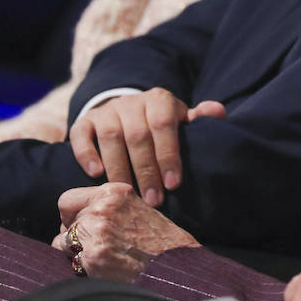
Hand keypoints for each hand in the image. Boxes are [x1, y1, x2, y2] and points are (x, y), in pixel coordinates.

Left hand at [51, 182, 198, 281]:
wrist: (178, 267)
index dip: (71, 216)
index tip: (80, 225)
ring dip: (75, 254)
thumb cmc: (163, 243)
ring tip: (101, 260)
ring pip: (61, 243)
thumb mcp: (140, 210)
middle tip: (94, 247)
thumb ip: (111, 208)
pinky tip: (102, 270)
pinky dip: (80, 269)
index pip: (68, 199)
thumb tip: (82, 216)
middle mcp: (102, 208)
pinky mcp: (93, 257)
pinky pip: (69, 263)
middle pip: (64, 223)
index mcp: (115, 193)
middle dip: (73, 236)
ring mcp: (95, 233)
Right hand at [68, 88, 224, 205]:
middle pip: (138, 135)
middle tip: (153, 200)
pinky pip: (82, 134)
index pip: (163, 125)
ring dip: (119, 168)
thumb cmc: (161, 124)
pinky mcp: (85, 120)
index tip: (174, 184)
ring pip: (110, 137)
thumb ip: (197, 119)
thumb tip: (219, 113)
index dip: (168, 154)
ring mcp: (106, 111)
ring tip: (127, 195)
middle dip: (146, 170)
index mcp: (159, 100)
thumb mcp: (180, 120)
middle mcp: (131, 102)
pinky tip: (96, 174)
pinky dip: (87, 154)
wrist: (127, 111)